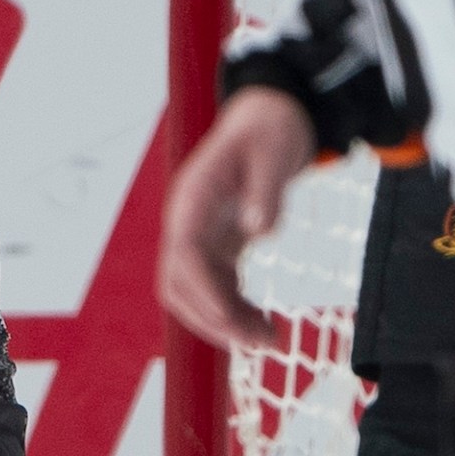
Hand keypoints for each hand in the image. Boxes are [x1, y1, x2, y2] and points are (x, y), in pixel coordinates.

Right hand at [159, 85, 316, 349]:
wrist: (271, 114)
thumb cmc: (271, 128)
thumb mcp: (274, 151)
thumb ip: (265, 191)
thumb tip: (259, 231)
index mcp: (193, 200)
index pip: (185, 257)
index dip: (205, 293)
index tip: (234, 321)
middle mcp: (188, 222)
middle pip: (180, 284)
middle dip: (212, 318)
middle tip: (257, 341)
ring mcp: (200, 234)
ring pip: (196, 291)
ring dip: (224, 320)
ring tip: (268, 339)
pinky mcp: (219, 242)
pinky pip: (216, 285)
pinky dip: (233, 308)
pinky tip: (261, 322)